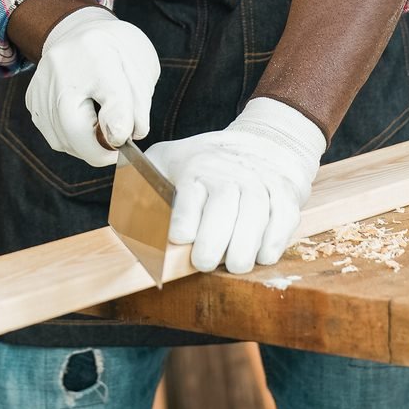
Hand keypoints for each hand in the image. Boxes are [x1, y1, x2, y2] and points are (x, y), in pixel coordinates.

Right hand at [24, 6, 158, 165]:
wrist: (79, 29)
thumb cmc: (115, 49)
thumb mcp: (140, 64)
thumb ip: (138, 104)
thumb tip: (123, 137)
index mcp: (97, 52)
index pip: (112, 97)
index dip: (122, 127)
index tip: (126, 140)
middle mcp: (61, 68)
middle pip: (75, 130)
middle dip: (100, 150)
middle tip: (117, 148)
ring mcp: (41, 85)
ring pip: (63, 140)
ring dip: (87, 145)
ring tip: (102, 127)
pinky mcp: (31, 99)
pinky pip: (53, 135)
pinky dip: (72, 139)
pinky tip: (84, 122)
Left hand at [146, 98, 325, 273]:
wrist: (260, 143)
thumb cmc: (200, 167)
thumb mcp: (163, 166)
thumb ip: (140, 191)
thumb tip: (124, 219)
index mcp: (195, 167)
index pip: (190, 190)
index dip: (185, 216)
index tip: (180, 237)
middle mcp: (229, 171)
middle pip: (226, 200)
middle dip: (216, 237)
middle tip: (205, 262)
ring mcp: (260, 181)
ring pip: (258, 210)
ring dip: (247, 243)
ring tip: (236, 265)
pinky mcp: (284, 194)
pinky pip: (284, 216)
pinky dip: (276, 238)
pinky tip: (262, 256)